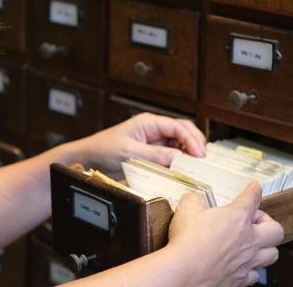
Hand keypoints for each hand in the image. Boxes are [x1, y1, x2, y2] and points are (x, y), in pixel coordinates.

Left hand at [75, 112, 206, 174]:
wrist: (89, 159)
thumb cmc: (104, 150)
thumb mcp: (130, 153)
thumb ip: (156, 155)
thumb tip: (180, 158)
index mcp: (149, 122)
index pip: (178, 127)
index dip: (191, 139)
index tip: (199, 154)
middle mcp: (154, 130)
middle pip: (183, 132)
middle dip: (195, 144)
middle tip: (203, 160)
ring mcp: (154, 142)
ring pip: (180, 144)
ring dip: (189, 154)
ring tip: (196, 167)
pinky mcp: (152, 154)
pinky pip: (171, 156)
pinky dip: (180, 162)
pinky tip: (184, 170)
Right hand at [166, 182, 283, 286]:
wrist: (186, 271)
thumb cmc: (188, 242)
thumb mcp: (186, 210)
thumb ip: (193, 200)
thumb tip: (193, 198)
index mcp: (237, 218)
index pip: (252, 198)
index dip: (254, 190)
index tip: (255, 187)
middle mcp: (248, 240)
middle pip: (276, 230)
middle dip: (268, 223)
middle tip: (255, 221)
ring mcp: (247, 261)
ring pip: (272, 254)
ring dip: (266, 247)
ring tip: (254, 244)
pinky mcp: (241, 280)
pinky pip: (255, 274)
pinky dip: (252, 268)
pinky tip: (242, 264)